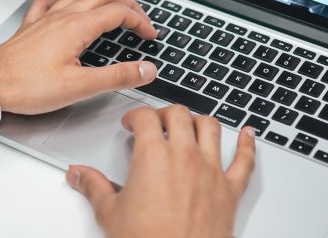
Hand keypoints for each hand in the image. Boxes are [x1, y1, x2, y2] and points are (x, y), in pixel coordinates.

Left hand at [0, 0, 160, 114]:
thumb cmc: (27, 86)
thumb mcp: (80, 86)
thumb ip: (116, 76)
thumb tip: (146, 69)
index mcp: (77, 27)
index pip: (119, 12)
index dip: (141, 21)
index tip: (150, 34)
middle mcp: (62, 16)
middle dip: (127, 4)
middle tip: (140, 18)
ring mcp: (45, 19)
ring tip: (112, 7)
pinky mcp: (31, 26)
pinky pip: (50, 2)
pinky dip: (65, 0)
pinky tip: (65, 7)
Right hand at [67, 106, 256, 237]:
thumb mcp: (110, 213)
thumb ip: (93, 187)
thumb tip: (79, 175)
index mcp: (153, 156)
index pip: (145, 117)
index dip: (135, 115)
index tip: (132, 122)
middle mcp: (185, 157)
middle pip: (179, 114)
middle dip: (166, 113)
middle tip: (157, 122)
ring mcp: (211, 171)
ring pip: (211, 128)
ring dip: (200, 121)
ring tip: (191, 124)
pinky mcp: (231, 190)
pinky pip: (245, 160)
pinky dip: (248, 144)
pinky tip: (248, 135)